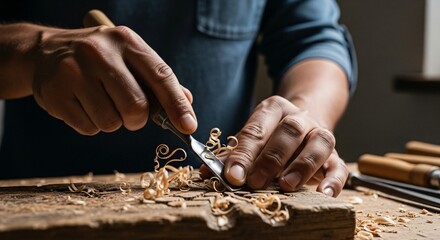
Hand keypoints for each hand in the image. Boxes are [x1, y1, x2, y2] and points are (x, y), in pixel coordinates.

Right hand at [32, 26, 196, 134]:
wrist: (45, 52)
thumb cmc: (98, 59)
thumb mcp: (129, 57)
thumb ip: (157, 80)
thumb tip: (187, 103)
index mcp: (125, 41)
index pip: (160, 76)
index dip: (177, 104)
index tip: (188, 126)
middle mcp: (99, 53)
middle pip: (136, 106)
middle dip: (137, 119)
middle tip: (129, 113)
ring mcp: (73, 72)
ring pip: (111, 122)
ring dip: (113, 122)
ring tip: (100, 102)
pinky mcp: (54, 94)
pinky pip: (89, 129)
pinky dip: (92, 125)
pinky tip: (83, 105)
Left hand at [209, 96, 347, 196]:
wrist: (302, 126)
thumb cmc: (269, 137)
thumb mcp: (250, 139)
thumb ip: (231, 154)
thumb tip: (206, 171)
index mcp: (273, 110)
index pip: (256, 129)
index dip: (243, 153)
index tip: (232, 175)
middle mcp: (299, 117)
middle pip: (288, 132)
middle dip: (270, 159)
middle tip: (255, 182)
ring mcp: (319, 134)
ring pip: (319, 142)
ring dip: (302, 165)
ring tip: (287, 185)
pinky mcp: (335, 155)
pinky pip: (339, 165)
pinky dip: (333, 180)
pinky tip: (322, 194)